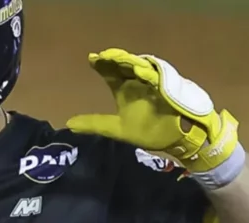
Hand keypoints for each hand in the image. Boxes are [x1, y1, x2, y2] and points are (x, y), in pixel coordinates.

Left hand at [66, 48, 238, 172]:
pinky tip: (136, 70)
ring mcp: (153, 82)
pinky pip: (157, 76)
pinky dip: (147, 72)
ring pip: (138, 65)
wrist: (179, 139)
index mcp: (126, 89)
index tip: (91, 60)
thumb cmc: (151, 131)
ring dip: (127, 61)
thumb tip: (69, 123)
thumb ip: (95, 124)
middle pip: (123, 65)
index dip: (102, 65)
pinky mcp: (167, 86)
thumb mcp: (117, 129)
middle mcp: (138, 82)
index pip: (111, 73)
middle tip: (100, 57)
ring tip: (114, 58)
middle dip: (112, 59)